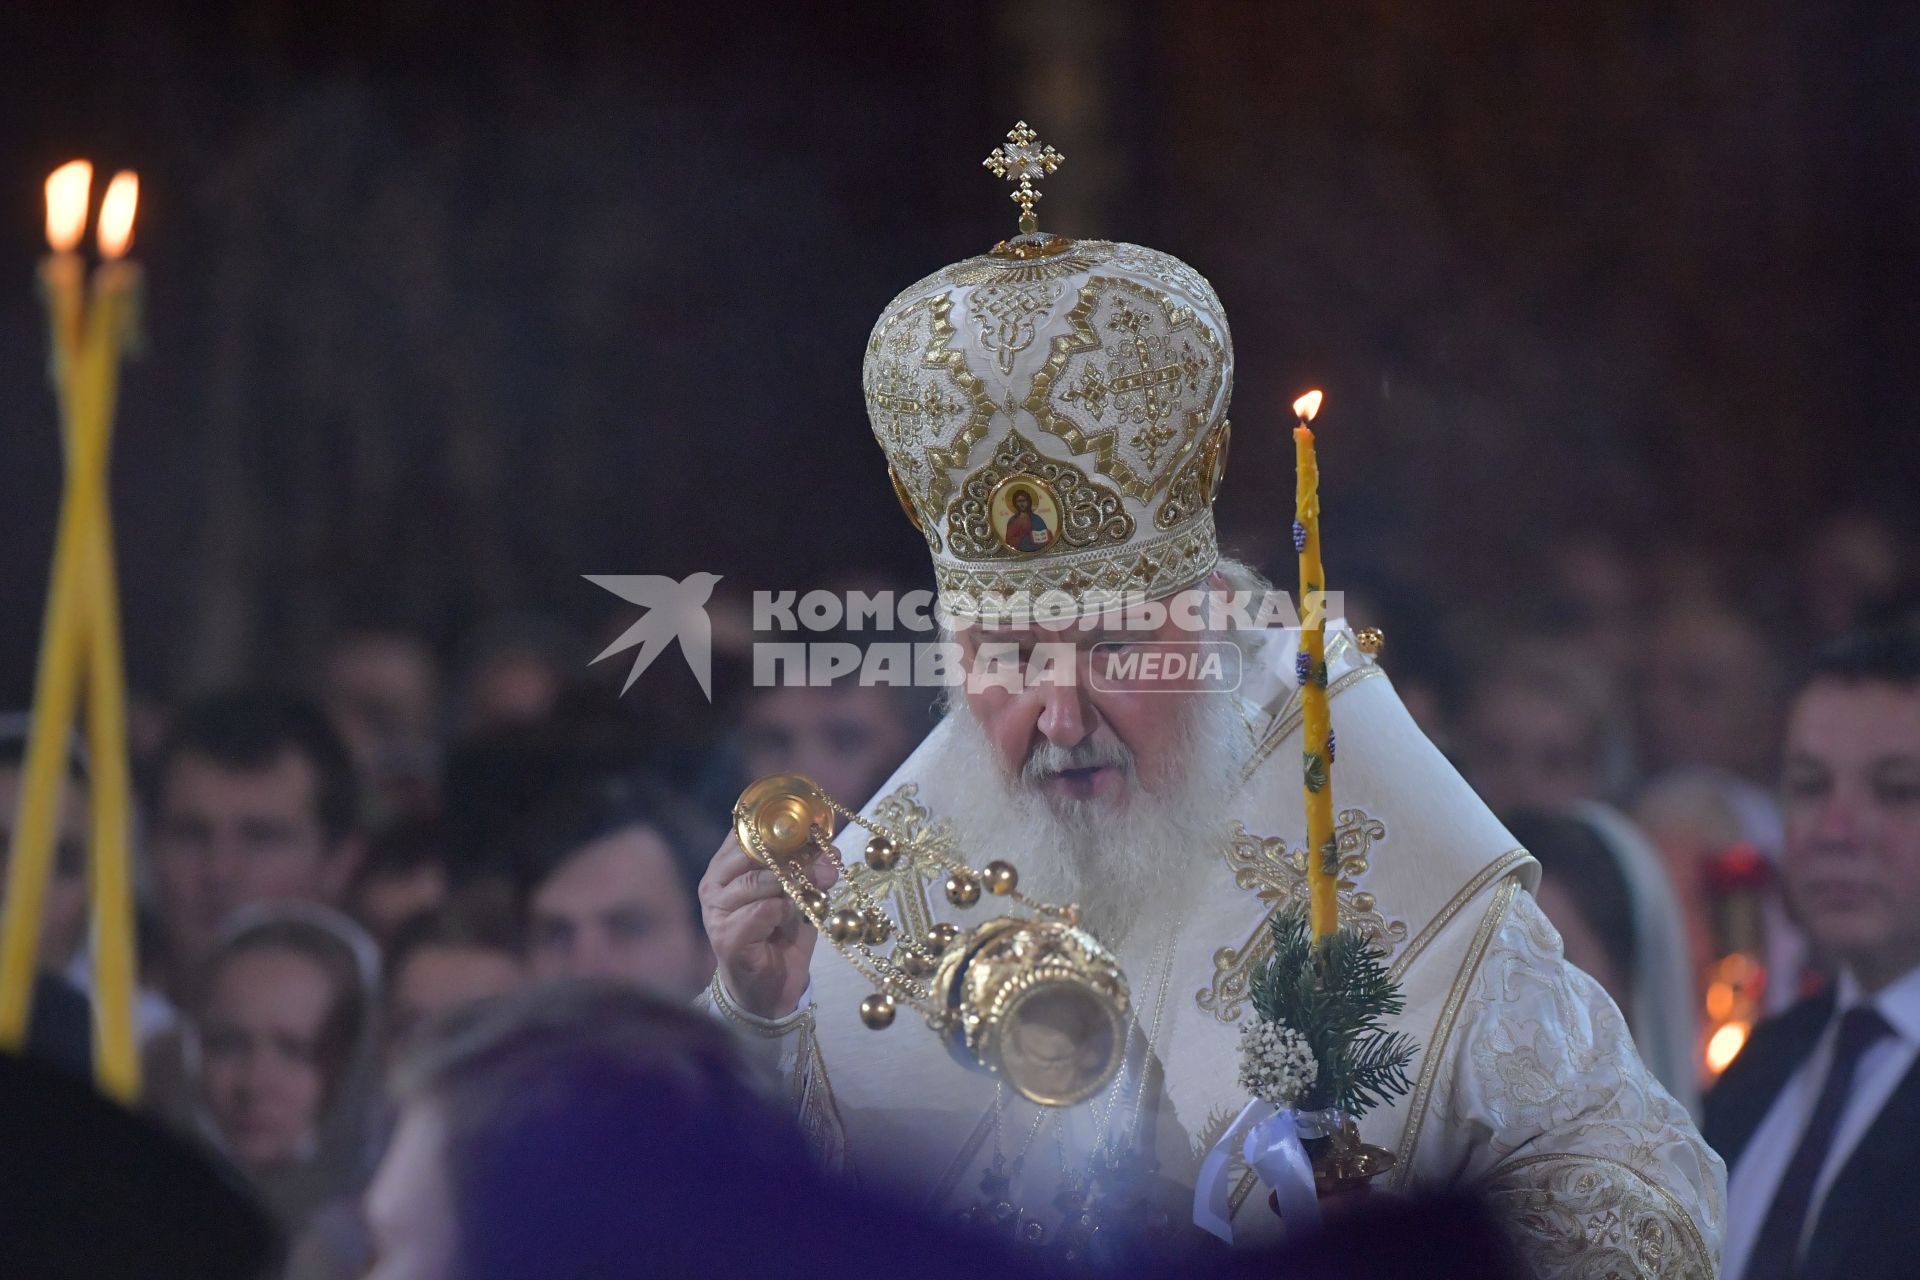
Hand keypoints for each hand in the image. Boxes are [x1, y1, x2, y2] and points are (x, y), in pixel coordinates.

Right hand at [698, 833, 837, 1019]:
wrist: (770, 987)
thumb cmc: (780, 933)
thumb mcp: (796, 893)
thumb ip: (808, 869)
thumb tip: (833, 849)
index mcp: (726, 864)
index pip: (747, 830)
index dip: (782, 827)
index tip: (815, 832)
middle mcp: (714, 882)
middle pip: (752, 851)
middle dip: (794, 856)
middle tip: (825, 866)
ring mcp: (716, 910)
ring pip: (758, 881)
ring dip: (792, 886)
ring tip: (809, 897)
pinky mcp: (726, 936)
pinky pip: (763, 910)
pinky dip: (784, 912)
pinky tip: (788, 921)